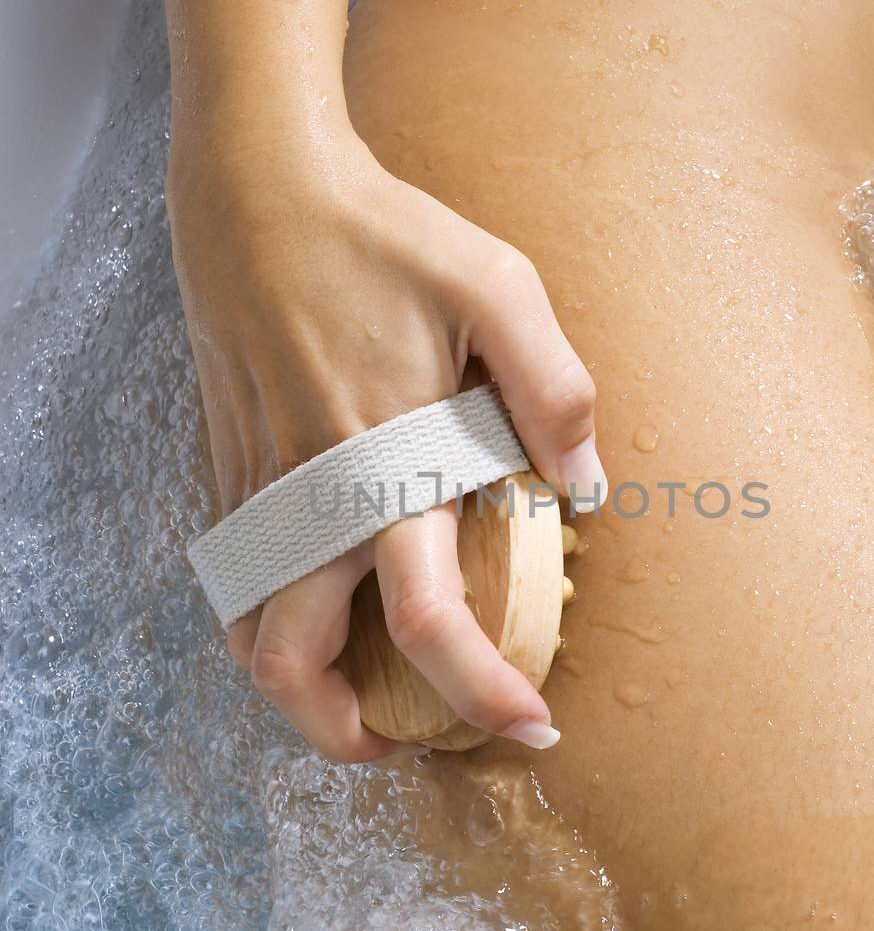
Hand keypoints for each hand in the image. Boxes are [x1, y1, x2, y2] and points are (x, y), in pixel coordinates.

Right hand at [168, 112, 602, 762]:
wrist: (258, 188)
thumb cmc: (385, 234)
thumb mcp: (496, 286)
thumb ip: (552, 388)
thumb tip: (587, 485)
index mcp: (386, 466)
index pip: (427, 619)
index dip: (479, 692)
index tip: (530, 729)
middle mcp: (312, 495)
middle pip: (290, 665)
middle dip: (342, 733)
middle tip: (404, 741)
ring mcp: (259, 485)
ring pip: (246, 632)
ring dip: (295, 686)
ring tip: (357, 691)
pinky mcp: (229, 464)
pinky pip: (237, 574)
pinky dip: (272, 617)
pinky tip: (324, 597)